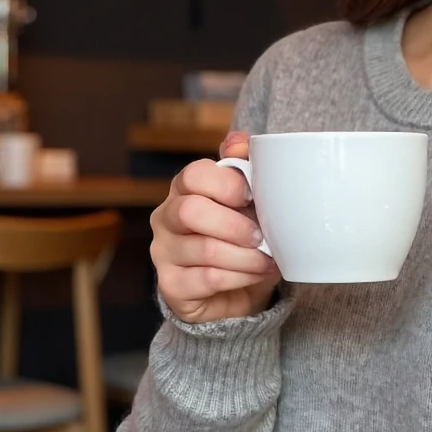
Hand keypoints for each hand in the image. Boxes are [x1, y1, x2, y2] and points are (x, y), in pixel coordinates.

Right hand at [151, 130, 280, 323]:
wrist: (238, 292)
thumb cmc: (242, 239)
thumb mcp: (249, 203)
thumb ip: (243, 168)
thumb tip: (240, 140)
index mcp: (184, 190)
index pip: (194, 174)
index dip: (228, 185)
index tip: (252, 198)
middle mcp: (165, 218)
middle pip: (190, 210)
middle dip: (235, 225)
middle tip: (261, 236)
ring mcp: (163, 253)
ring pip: (205, 249)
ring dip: (246, 256)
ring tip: (268, 259)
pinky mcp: (171, 286)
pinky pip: (207, 279)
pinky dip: (240, 276)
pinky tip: (256, 274)